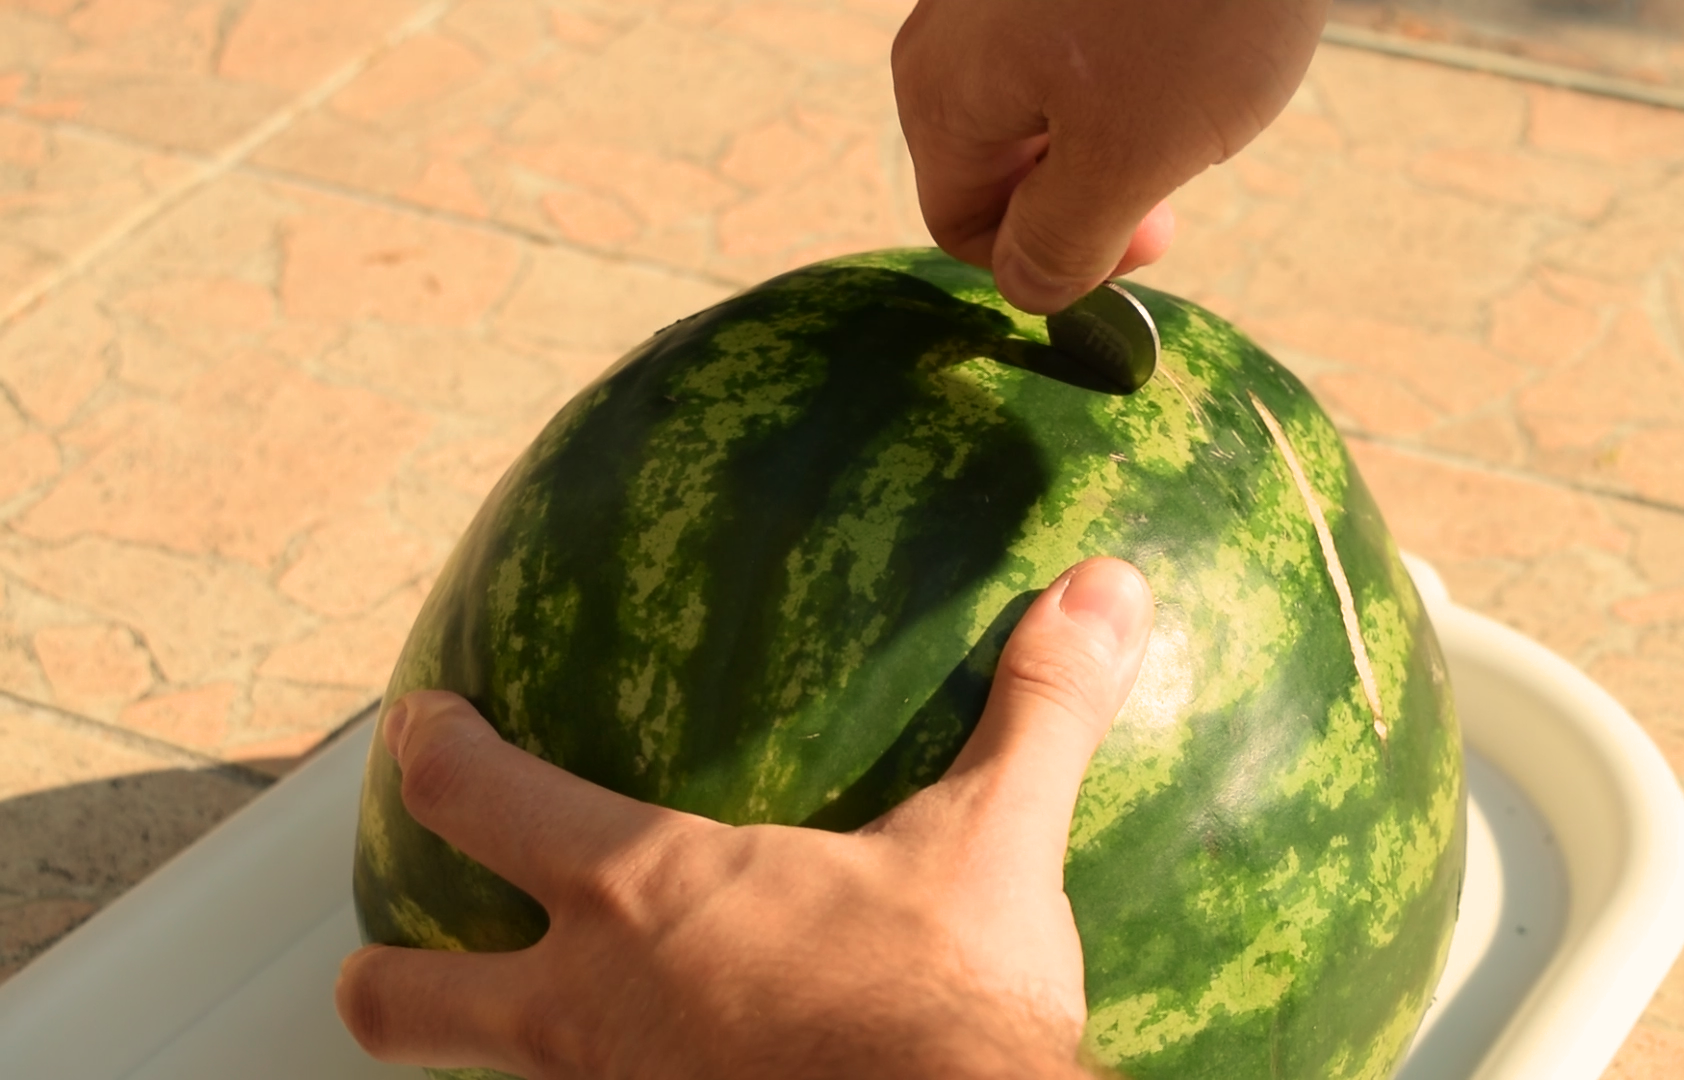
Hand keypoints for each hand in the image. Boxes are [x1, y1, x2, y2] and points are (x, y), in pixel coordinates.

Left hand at [335, 557, 1154, 1079]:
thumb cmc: (943, 1007)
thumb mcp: (993, 845)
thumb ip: (1037, 710)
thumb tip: (1106, 587)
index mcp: (644, 896)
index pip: (483, 800)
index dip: (433, 753)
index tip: (421, 723)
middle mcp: (589, 1012)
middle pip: (408, 997)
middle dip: (385, 971)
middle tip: (384, 951)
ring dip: (496, 1051)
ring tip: (541, 1030)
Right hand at [892, 0, 1326, 312]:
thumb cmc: (1192, 1)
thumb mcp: (1131, 157)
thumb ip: (1065, 245)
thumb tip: (1028, 292)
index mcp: (942, 95)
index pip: (963, 231)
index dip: (1053, 262)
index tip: (1148, 237)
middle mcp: (947, 34)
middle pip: (999, 164)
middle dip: (1086, 194)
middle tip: (1176, 181)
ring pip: (1041, 104)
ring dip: (1113, 131)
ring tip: (1190, 94)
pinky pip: (1072, 43)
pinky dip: (1129, 66)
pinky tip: (1188, 39)